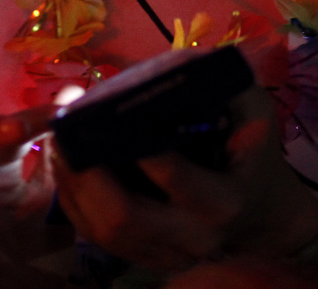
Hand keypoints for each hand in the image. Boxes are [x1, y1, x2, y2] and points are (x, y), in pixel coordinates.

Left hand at [52, 86, 317, 270]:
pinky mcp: (141, 256)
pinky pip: (93, 233)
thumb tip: (174, 62)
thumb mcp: (250, 108)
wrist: (260, 209)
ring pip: (101, 229)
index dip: (144, 153)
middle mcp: (192, 236)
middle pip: (123, 217)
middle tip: (65, 132)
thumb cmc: (249, 148)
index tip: (114, 118)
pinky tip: (63, 164)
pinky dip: (71, 198)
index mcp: (223, 201)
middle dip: (86, 173)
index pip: (178, 182)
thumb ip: (220, 84)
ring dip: (71, 184)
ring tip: (58, 141)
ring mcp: (164, 253)